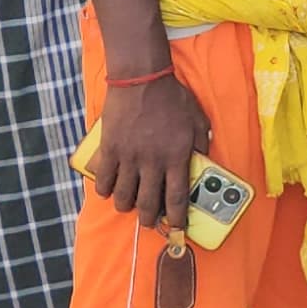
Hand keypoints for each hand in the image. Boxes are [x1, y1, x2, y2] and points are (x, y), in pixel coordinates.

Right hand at [89, 71, 210, 233]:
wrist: (141, 79)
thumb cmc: (172, 97)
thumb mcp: (197, 119)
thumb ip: (200, 142)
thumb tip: (202, 159)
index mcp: (176, 156)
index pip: (178, 197)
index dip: (177, 218)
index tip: (177, 228)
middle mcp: (152, 161)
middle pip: (148, 203)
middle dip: (149, 219)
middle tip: (149, 222)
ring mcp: (129, 157)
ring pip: (123, 195)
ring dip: (126, 206)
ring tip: (129, 206)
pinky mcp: (110, 149)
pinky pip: (104, 178)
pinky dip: (105, 189)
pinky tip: (108, 190)